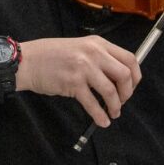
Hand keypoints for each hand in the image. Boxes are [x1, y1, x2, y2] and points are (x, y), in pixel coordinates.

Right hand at [15, 35, 140, 127]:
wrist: (28, 61)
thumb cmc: (51, 56)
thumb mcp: (80, 47)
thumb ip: (98, 57)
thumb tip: (118, 77)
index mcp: (97, 43)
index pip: (129, 59)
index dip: (135, 76)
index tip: (132, 87)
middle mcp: (93, 53)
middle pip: (124, 75)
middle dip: (127, 93)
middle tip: (122, 101)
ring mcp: (83, 67)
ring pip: (111, 91)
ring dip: (115, 106)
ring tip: (113, 113)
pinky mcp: (73, 83)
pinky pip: (93, 103)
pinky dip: (100, 115)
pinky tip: (102, 121)